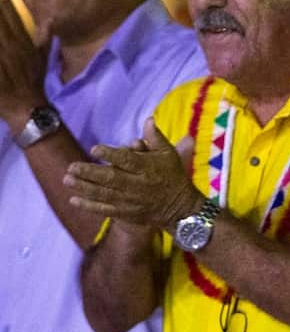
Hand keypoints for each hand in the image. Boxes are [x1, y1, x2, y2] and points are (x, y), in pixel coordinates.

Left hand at [0, 0, 50, 129]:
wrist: (28, 108)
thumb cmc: (33, 82)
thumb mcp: (43, 59)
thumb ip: (45, 39)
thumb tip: (52, 20)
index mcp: (24, 45)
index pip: (14, 20)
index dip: (6, 5)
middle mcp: (12, 49)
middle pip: (0, 25)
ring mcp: (2, 61)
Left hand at [64, 118, 202, 229]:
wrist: (181, 208)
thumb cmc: (173, 176)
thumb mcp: (169, 154)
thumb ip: (155, 137)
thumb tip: (148, 119)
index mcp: (149, 168)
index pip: (128, 160)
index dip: (111, 154)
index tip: (94, 149)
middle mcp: (139, 185)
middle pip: (112, 178)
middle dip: (90, 173)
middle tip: (72, 166)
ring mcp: (132, 201)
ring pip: (105, 194)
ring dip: (85, 188)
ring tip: (67, 179)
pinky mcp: (128, 213)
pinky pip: (106, 210)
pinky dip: (89, 206)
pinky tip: (73, 200)